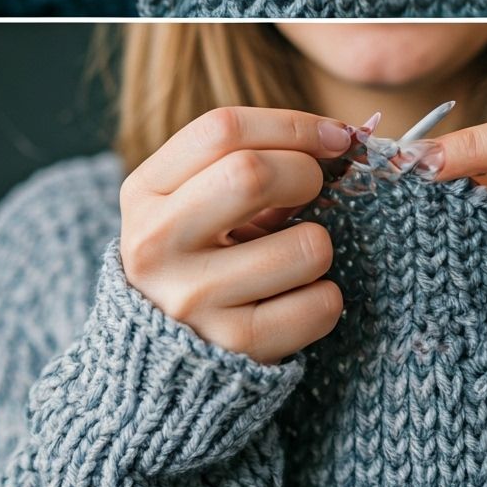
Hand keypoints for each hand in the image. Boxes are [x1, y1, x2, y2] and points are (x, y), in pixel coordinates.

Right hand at [119, 106, 353, 363]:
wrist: (160, 361)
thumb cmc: (199, 255)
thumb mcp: (194, 200)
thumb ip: (250, 159)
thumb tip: (341, 136)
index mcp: (145, 191)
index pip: (222, 129)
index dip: (293, 125)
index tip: (335, 136)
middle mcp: (156, 244)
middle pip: (252, 174)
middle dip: (307, 174)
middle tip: (313, 191)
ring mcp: (192, 299)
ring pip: (305, 245)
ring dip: (320, 244)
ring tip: (293, 257)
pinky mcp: (234, 346)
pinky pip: (321, 303)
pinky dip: (325, 297)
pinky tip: (295, 299)